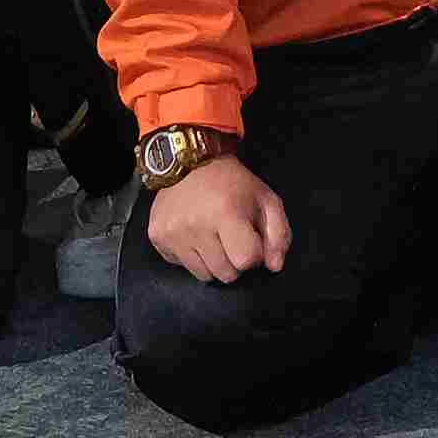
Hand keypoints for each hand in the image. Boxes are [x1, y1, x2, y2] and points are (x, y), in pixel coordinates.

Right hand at [147, 153, 290, 283]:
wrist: (191, 162)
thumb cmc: (233, 183)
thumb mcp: (266, 199)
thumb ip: (279, 234)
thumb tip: (275, 266)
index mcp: (226, 213)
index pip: (245, 260)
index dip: (253, 253)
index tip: (249, 238)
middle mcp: (196, 226)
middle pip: (225, 274)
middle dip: (233, 260)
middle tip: (231, 238)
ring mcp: (173, 233)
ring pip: (203, 275)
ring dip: (213, 261)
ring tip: (213, 236)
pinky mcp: (157, 236)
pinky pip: (181, 265)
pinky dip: (191, 255)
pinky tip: (194, 234)